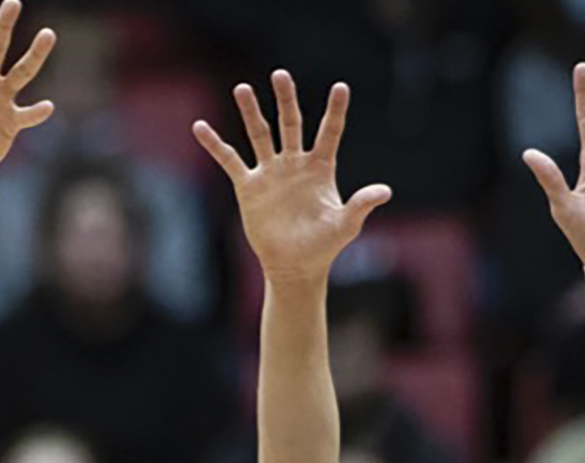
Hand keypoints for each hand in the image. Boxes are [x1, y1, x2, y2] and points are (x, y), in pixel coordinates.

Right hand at [192, 72, 391, 283]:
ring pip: (259, 135)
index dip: (336, 111)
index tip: (341, 88)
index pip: (330, 132)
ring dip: (250, 112)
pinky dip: (215, 145)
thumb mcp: (346, 225)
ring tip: (242, 88)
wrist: (294, 265)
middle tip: (280, 75)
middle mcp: (295, 164)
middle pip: (290, 123)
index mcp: (321, 168)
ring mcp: (270, 173)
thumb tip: (385, 191)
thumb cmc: (324, 245)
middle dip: (286, 100)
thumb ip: (361, 205)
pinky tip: (200, 127)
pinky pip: (230, 161)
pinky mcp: (248, 186)